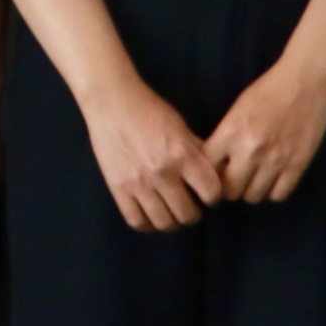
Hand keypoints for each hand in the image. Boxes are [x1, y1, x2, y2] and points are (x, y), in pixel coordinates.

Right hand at [75, 74, 223, 232]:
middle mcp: (163, 172)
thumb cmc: (150, 109)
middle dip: (194, 213)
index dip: (213, 196)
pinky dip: (148, 224)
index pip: (211, 192)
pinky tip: (151, 216)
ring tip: (171, 212)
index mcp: (183, 154)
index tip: (207, 193)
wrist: (111, 102)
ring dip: (172, 221)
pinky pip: (136, 220)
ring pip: (164, 222)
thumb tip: (213, 172)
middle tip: (190, 205)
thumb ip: (197, 151)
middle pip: (188, 214)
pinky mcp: (118, 188)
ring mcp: (139, 183)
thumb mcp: (181, 126)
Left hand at [204, 56, 325, 205]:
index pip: (208, 170)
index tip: (214, 172)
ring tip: (255, 177)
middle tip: (235, 177)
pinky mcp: (297, 166)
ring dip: (251, 189)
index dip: (208, 174)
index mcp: (231, 133)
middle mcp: (250, 150)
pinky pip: (278, 195)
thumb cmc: (268, 90)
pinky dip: (273, 190)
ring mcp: (275, 160)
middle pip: (230, 191)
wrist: (305, 82)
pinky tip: (273, 178)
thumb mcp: (237, 110)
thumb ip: (225, 137)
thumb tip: (213, 163)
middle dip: (229, 186)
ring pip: (253, 196)